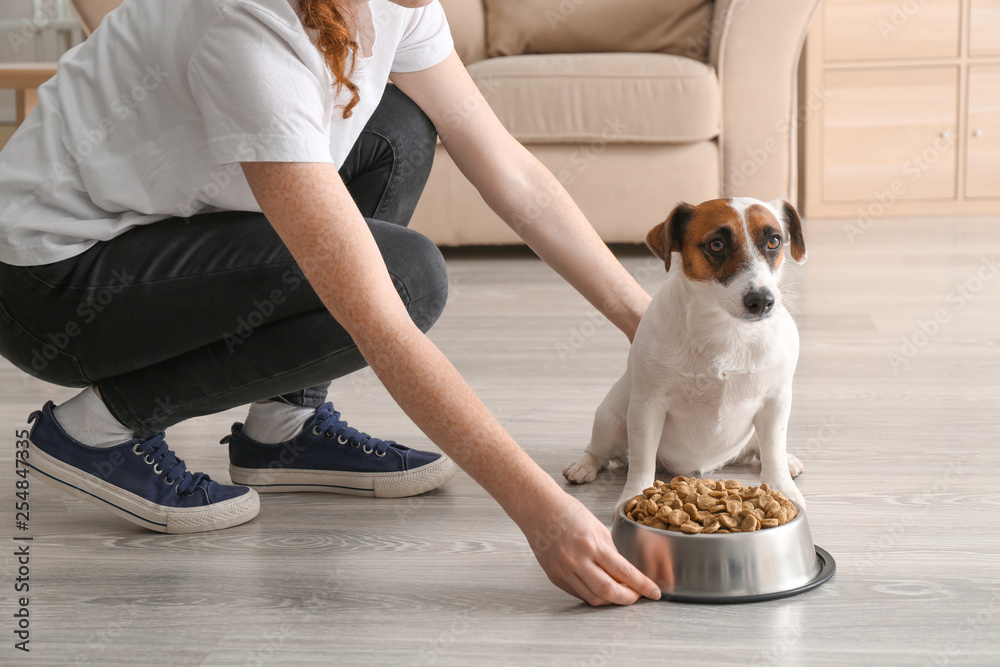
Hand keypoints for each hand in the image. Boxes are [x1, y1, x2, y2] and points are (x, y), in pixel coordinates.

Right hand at [513, 491, 660, 605]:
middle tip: (638, 597)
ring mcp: (564, 571)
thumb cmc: (568, 512)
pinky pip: (578, 593)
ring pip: (593, 598)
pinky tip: (599, 587)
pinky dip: (592, 594)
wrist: (539, 509)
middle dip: (628, 599)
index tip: (654, 592)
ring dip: (611, 600)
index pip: (624, 572)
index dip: (642, 586)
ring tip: (620, 592)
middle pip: (609, 592)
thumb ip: (611, 551)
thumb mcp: (597, 527)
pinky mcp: (555, 577)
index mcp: (592, 544)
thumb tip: (624, 572)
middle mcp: (577, 560)